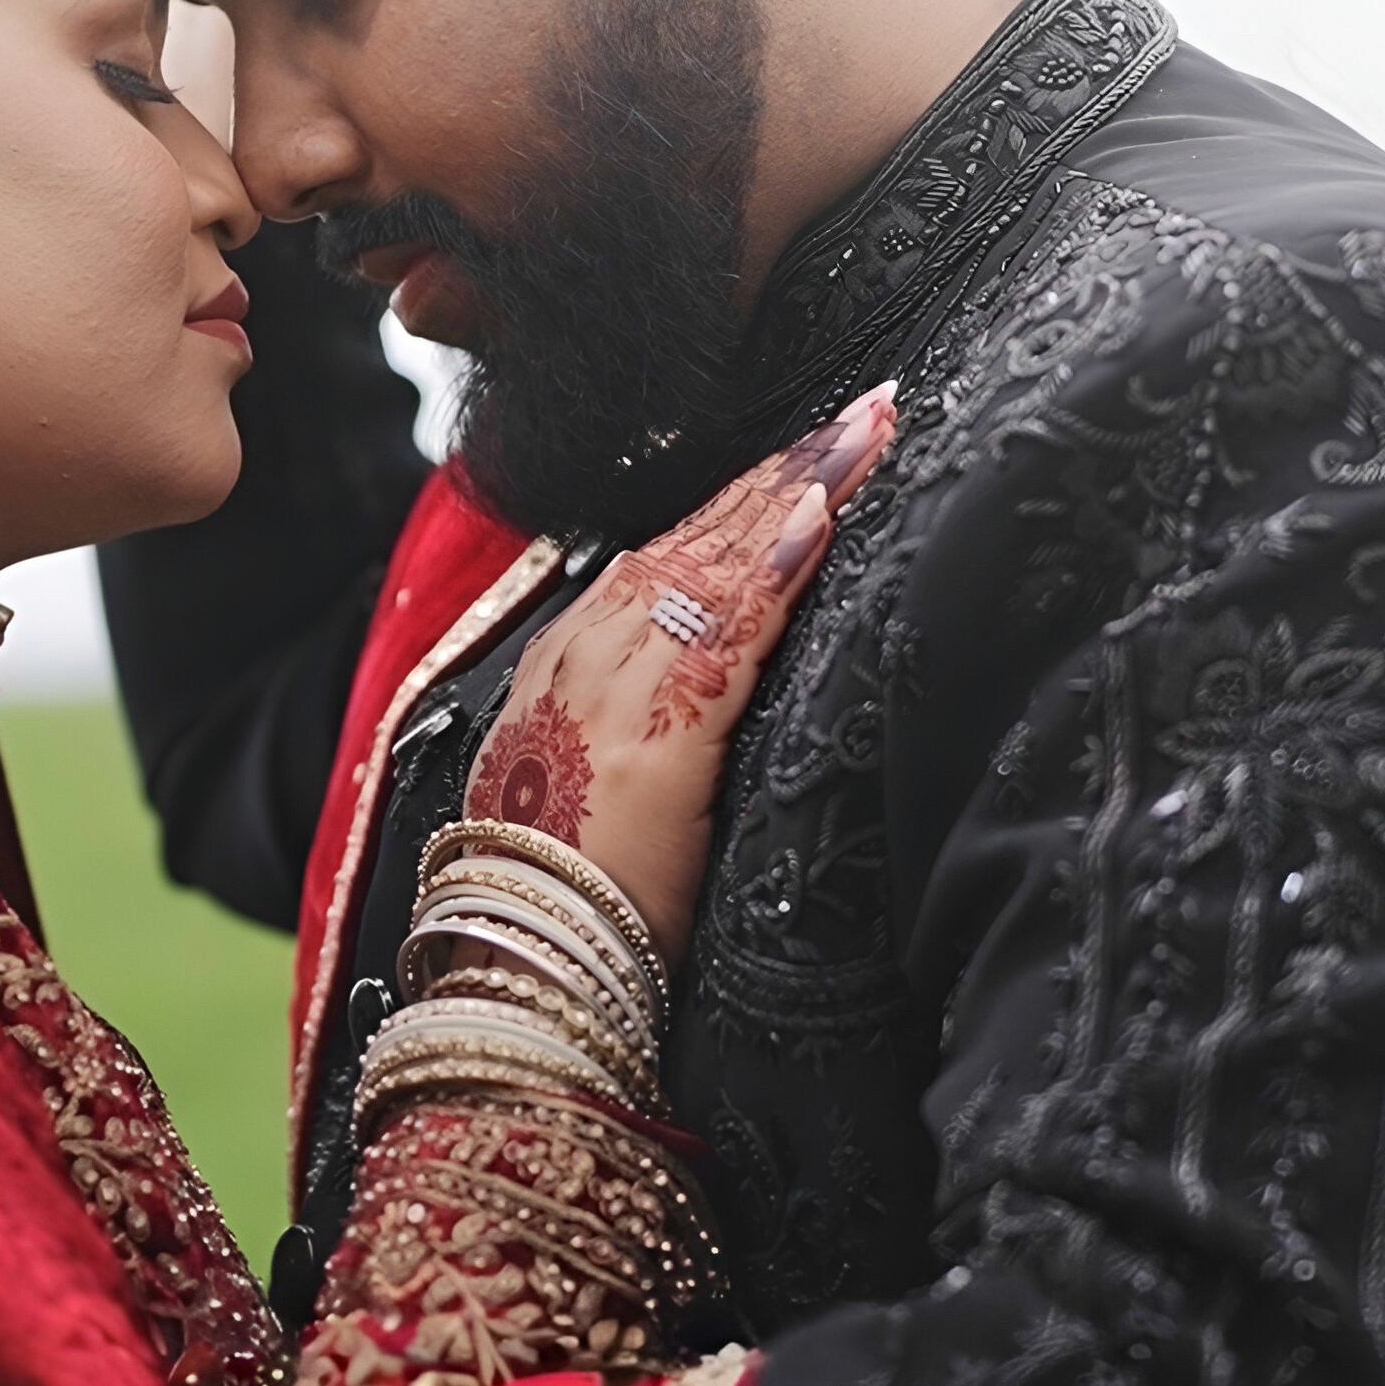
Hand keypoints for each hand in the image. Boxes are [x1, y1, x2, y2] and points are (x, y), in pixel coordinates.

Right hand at [466, 385, 896, 965]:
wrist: (520, 978)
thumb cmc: (571, 904)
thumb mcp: (603, 793)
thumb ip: (645, 730)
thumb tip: (707, 703)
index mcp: (570, 668)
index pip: (669, 558)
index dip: (744, 502)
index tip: (812, 454)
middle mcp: (585, 658)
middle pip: (698, 537)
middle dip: (784, 468)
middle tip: (864, 406)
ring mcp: (613, 690)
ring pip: (715, 561)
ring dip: (795, 490)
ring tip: (864, 431)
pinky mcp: (655, 735)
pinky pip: (725, 627)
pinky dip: (772, 564)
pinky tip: (822, 513)